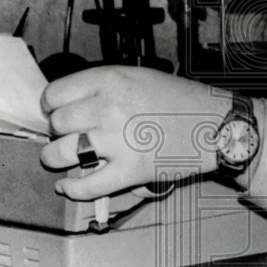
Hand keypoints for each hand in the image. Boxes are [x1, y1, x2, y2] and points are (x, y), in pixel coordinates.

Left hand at [39, 66, 228, 200]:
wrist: (215, 125)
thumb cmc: (182, 101)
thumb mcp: (139, 77)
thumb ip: (103, 87)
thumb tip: (70, 104)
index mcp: (110, 80)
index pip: (55, 94)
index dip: (51, 106)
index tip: (56, 112)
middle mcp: (108, 109)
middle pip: (56, 124)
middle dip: (57, 132)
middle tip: (68, 135)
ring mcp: (117, 141)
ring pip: (60, 154)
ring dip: (55, 159)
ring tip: (60, 160)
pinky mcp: (128, 171)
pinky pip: (85, 186)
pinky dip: (72, 190)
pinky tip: (69, 186)